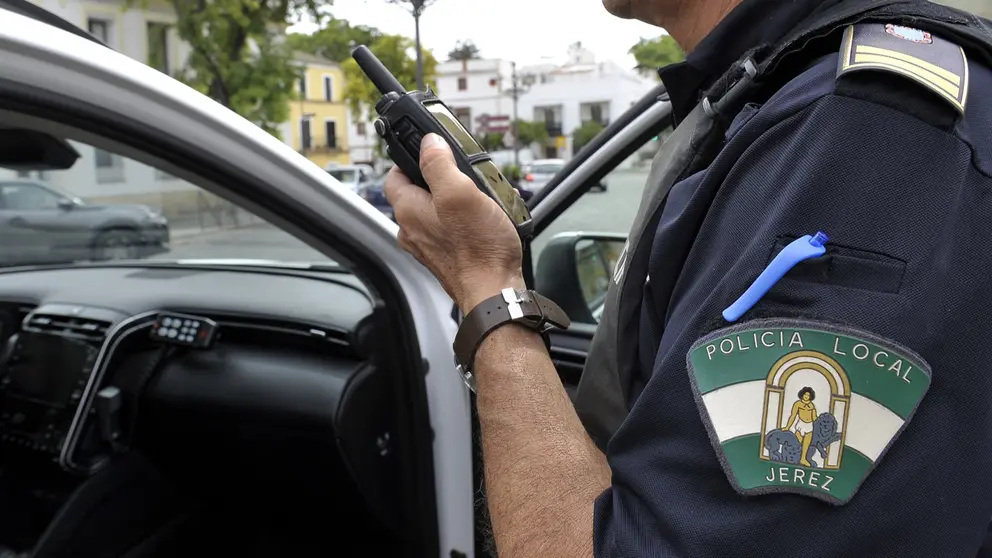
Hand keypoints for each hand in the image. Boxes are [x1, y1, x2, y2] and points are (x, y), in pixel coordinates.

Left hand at [384, 133, 523, 313]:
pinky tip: (487, 220)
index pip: (393, 175)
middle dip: (441, 180)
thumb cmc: (479, 248)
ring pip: (436, 212)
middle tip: (464, 176)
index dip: (409, 159)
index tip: (431, 153)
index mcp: (408, 210)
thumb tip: (428, 142)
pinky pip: (451, 230)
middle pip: (417, 193)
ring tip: (481, 199)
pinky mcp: (446, 258)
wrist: (494, 291)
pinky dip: (465, 221)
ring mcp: (429, 246)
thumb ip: (439, 163)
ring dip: (456, 201)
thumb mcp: (460, 192)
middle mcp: (412, 230)